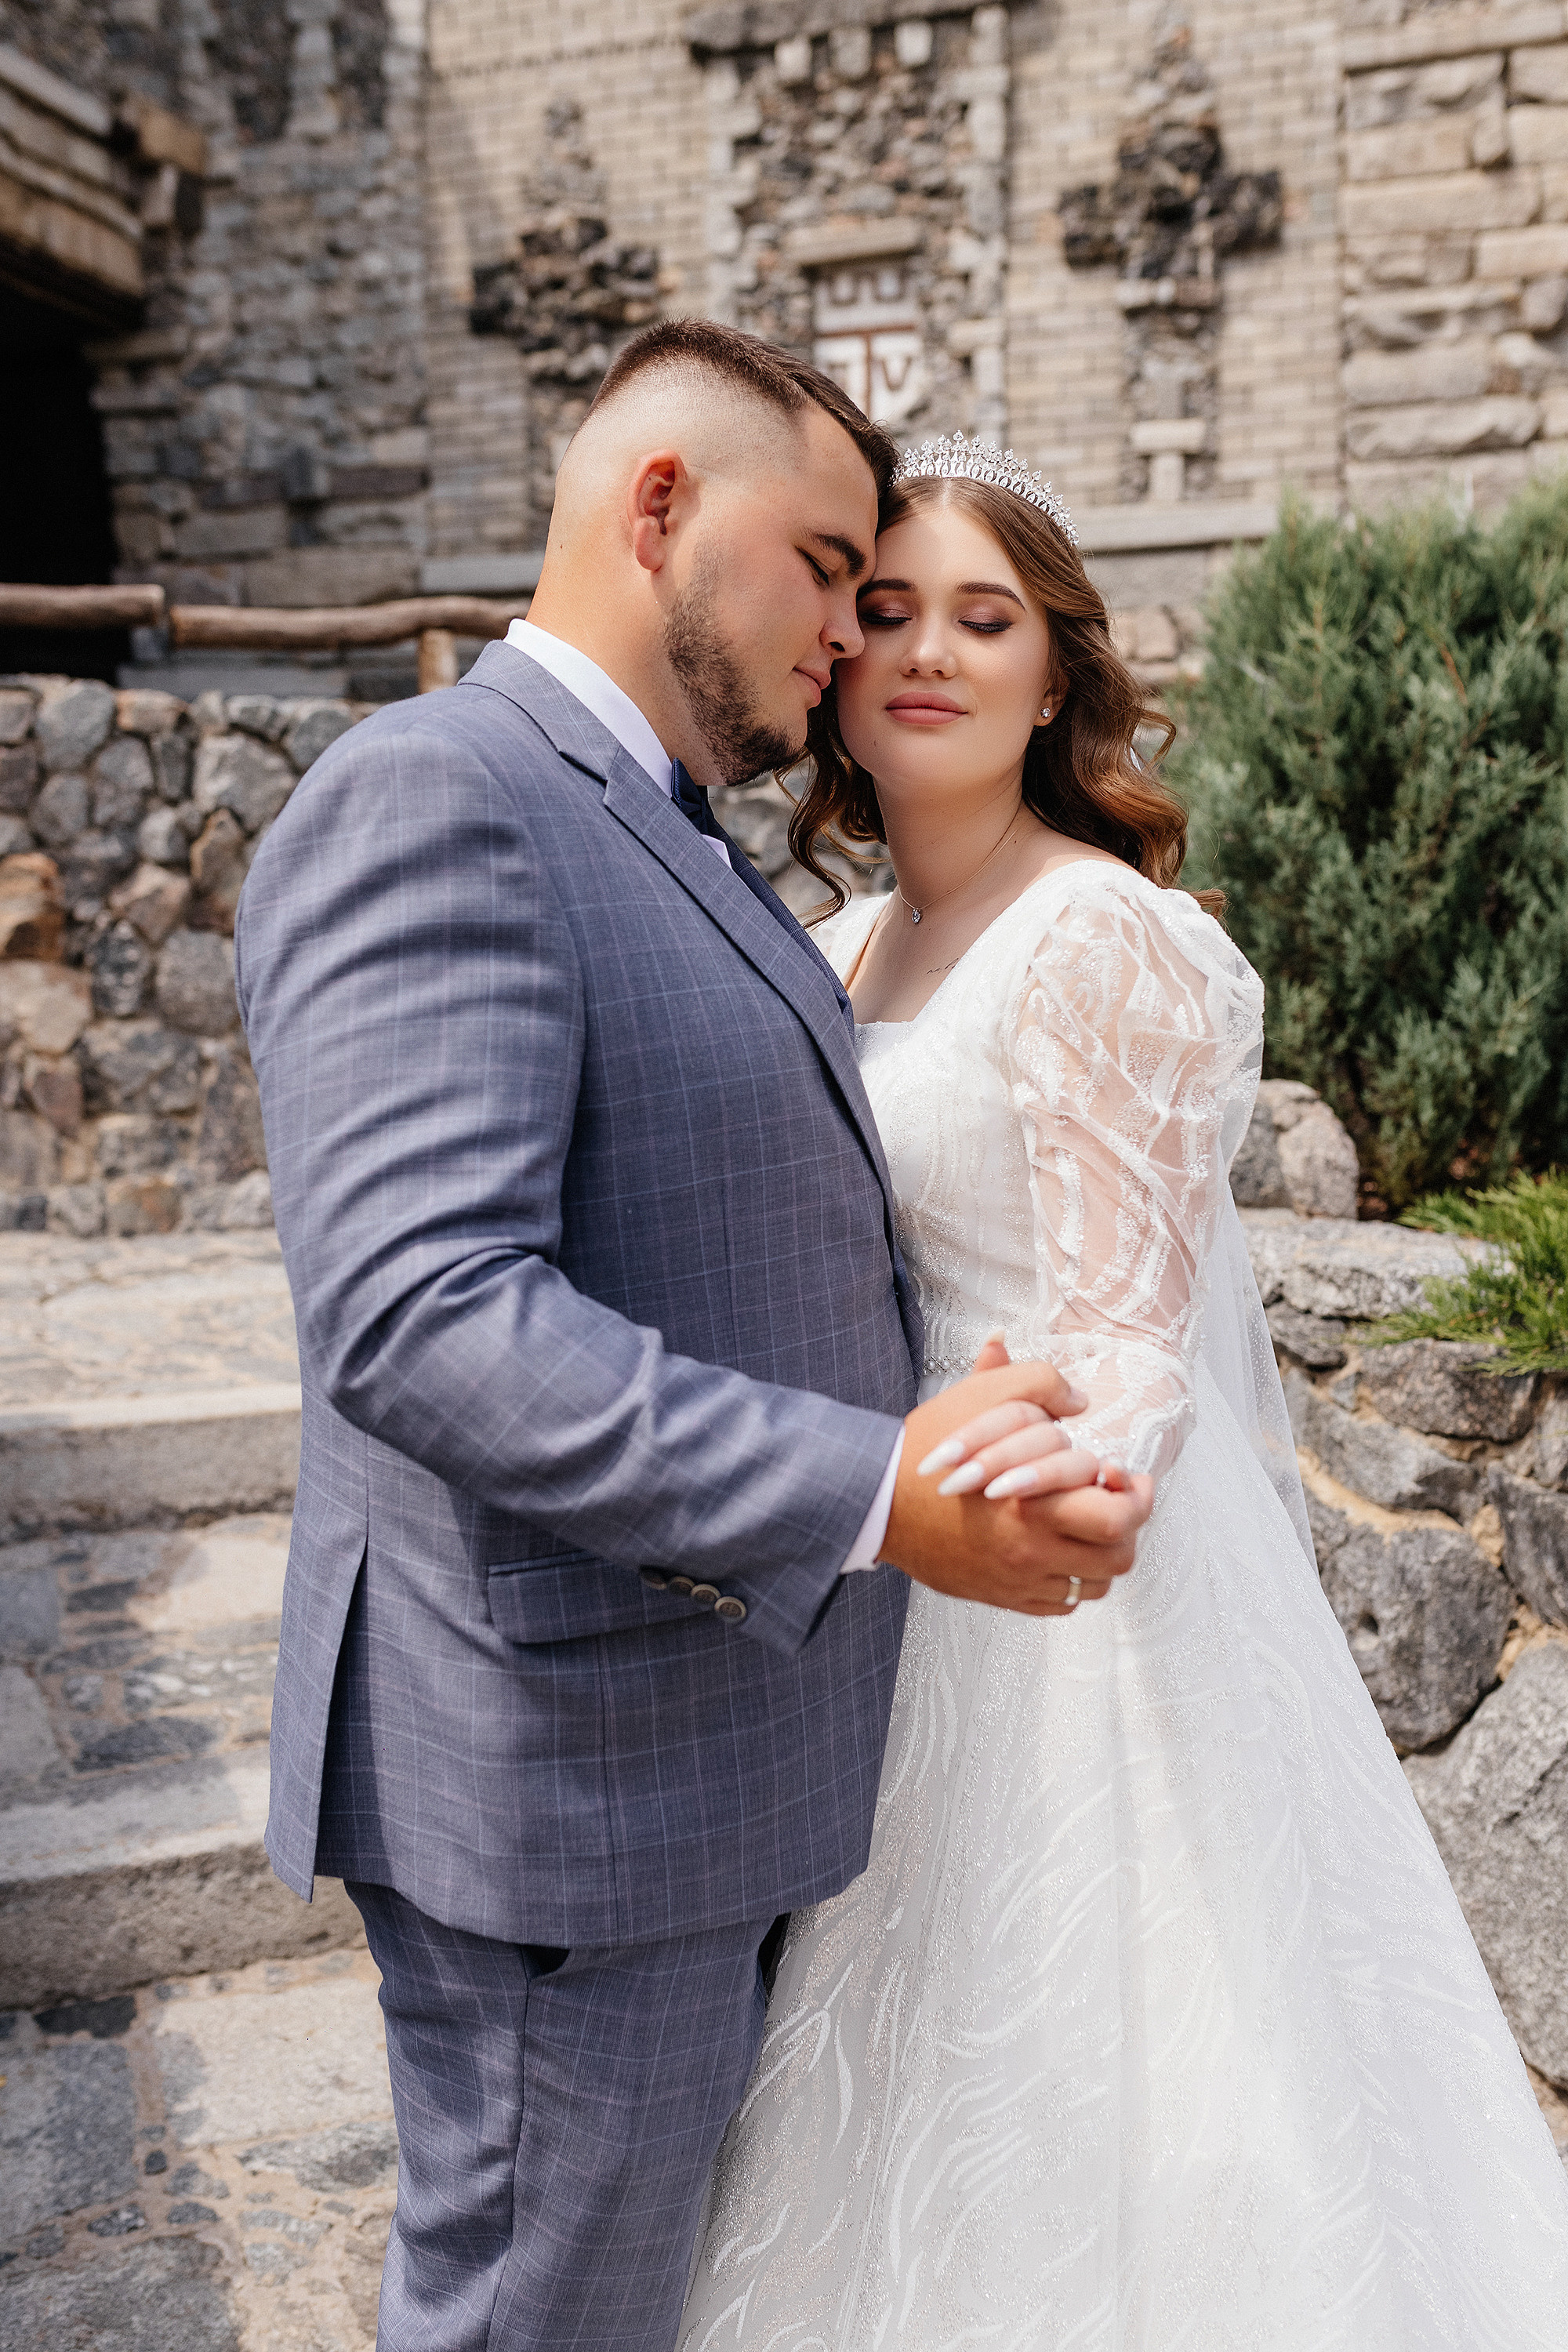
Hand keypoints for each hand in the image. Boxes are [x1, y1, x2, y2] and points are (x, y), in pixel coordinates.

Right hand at [880, 1347, 1153, 1615]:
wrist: (877, 1501)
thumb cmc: (929, 1451)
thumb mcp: (979, 1400)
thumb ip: (1036, 1384)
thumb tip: (1079, 1397)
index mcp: (1034, 1504)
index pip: (1118, 1518)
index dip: (1136, 1497)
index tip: (1125, 1477)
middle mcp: (1031, 1552)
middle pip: (1117, 1558)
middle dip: (1128, 1528)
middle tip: (1117, 1501)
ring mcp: (1018, 1580)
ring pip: (1093, 1585)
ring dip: (1102, 1556)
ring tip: (1090, 1526)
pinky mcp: (1003, 1596)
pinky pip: (1060, 1604)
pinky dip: (1070, 1581)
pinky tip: (1060, 1551)